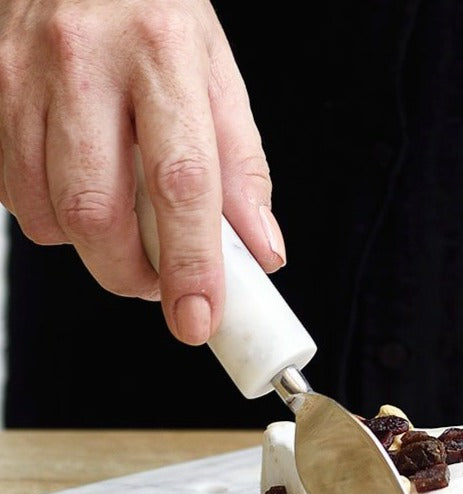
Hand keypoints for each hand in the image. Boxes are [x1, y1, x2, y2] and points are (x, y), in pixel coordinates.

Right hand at [0, 0, 282, 345]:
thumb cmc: (151, 9)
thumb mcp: (216, 74)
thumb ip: (241, 167)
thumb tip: (260, 250)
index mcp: (161, 54)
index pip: (180, 185)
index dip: (190, 266)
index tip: (198, 316)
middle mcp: (83, 59)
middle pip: (97, 213)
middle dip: (129, 274)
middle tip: (158, 281)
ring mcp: (21, 71)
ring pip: (45, 211)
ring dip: (88, 248)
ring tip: (122, 228)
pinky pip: (10, 187)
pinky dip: (48, 212)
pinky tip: (76, 184)